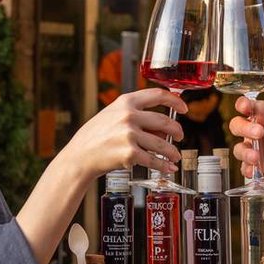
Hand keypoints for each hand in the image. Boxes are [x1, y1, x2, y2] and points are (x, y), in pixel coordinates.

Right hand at [61, 88, 185, 178]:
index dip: (174, 100)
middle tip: (180, 137)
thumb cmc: (96, 136)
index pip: (157, 94)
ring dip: (172, 152)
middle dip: (176, 131)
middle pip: (164, 121)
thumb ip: (136, 116)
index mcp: (125, 102)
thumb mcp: (112, 116)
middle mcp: (128, 115)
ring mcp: (129, 134)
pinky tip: (168, 168)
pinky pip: (153, 160)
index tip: (184, 107)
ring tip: (175, 156)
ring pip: (161, 143)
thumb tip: (163, 128)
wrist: (79, 156)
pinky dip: (163, 166)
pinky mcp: (129, 154)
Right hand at [229, 96, 263, 209]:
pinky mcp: (257, 166)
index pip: (248, 107)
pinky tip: (254, 170)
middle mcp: (256, 131)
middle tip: (259, 133)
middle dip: (244, 129)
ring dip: (244, 152)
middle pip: (238, 126)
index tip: (244, 107)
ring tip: (256, 157)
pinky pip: (245, 168)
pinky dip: (247, 169)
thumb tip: (257, 108)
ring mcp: (255, 149)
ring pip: (239, 149)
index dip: (243, 105)